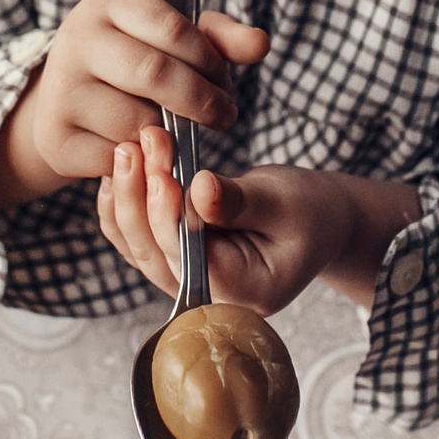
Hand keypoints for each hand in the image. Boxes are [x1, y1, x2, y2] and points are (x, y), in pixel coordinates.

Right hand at [0, 0, 267, 204]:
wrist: (60, 107)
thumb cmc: (128, 67)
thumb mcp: (167, 41)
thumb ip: (217, 39)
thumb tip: (260, 44)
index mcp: (106, 5)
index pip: (171, 27)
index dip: (208, 59)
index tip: (225, 81)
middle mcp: (76, 41)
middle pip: (155, 73)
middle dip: (202, 100)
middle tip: (224, 116)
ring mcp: (61, 92)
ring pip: (137, 121)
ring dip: (171, 135)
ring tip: (180, 132)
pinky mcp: (57, 140)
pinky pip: (118, 159)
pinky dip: (142, 161)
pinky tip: (149, 152)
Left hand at [99, 127, 419, 313]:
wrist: (315, 221)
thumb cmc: (310, 211)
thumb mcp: (285, 202)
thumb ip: (239, 201)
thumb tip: (198, 189)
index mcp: (244, 290)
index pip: (192, 256)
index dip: (168, 213)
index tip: (161, 167)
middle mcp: (209, 295)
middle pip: (155, 253)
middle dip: (141, 195)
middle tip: (139, 143)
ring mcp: (186, 279)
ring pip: (137, 245)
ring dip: (127, 196)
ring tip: (129, 147)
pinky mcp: (173, 258)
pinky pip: (136, 236)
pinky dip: (124, 203)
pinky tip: (122, 169)